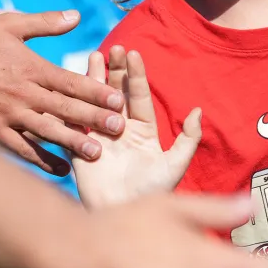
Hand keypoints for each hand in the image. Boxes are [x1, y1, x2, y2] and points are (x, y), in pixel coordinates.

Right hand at [0, 11, 125, 173]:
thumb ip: (44, 23)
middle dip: (94, 119)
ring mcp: (7, 115)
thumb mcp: (6, 23)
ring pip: (47, 132)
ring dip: (73, 143)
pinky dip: (42, 160)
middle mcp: (22, 94)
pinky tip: (61, 169)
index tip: (119, 100)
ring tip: (97, 154)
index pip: (71, 81)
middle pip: (65, 108)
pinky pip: (22, 150)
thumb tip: (76, 17)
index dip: (97, 91)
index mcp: (29, 67)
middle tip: (119, 128)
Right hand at [74, 47, 200, 207]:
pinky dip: (72, 104)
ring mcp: (98, 138)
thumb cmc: (152, 195)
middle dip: (114, 71)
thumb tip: (198, 110)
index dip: (136, 75)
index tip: (133, 54)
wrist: (123, 219)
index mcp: (143, 132)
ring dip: (93, 81)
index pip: (139, 97)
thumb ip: (188, 139)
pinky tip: (69, 85)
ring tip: (93, 57)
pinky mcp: (79, 148)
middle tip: (113, 48)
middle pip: (117, 94)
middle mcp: (120, 131)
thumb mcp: (175, 165)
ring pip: (95, 102)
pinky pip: (75, 123)